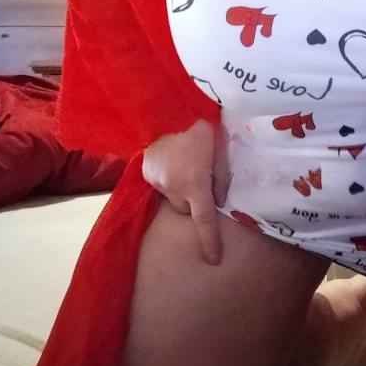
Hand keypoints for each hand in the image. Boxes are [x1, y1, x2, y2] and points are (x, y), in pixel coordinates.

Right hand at [142, 118, 231, 263]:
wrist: (170, 107)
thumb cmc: (202, 127)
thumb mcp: (221, 152)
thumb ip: (221, 180)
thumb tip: (218, 201)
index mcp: (195, 184)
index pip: (204, 221)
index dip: (210, 242)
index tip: (213, 259)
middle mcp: (173, 187)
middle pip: (185, 209)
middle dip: (193, 200)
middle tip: (200, 176)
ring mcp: (155, 180)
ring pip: (172, 197)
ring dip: (180, 188)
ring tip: (185, 161)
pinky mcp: (145, 172)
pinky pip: (160, 185)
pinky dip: (167, 178)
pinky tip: (172, 158)